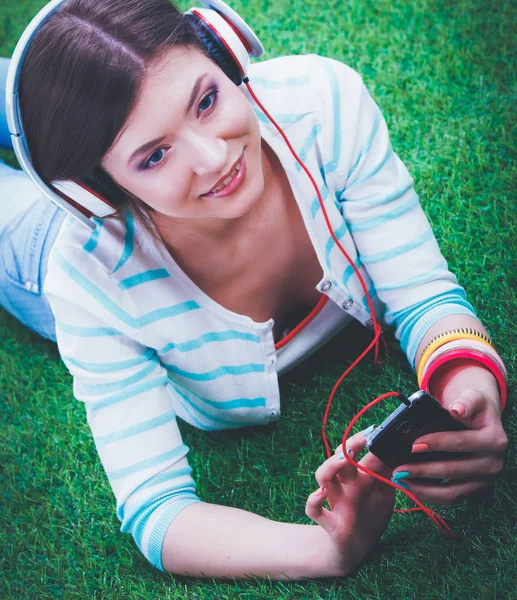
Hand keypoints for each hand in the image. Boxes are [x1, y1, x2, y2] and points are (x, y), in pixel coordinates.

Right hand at [305, 431, 394, 576]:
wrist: (356, 550)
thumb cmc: (370, 517)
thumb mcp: (385, 494)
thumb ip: (389, 475)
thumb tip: (399, 450)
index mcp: (359, 477)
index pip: (359, 452)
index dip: (366, 439)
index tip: (376, 429)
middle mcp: (345, 485)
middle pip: (340, 457)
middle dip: (350, 445)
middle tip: (365, 437)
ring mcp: (336, 502)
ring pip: (323, 476)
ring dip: (331, 465)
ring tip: (345, 459)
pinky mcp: (330, 523)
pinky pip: (313, 510)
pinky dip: (313, 501)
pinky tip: (320, 495)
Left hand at [392, 388, 507, 503]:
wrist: (483, 421)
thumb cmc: (474, 408)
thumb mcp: (474, 397)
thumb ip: (466, 402)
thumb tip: (456, 410)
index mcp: (494, 440)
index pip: (461, 442)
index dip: (437, 443)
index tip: (413, 445)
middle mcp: (493, 464)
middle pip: (453, 470)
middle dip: (422, 470)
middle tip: (398, 469)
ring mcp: (484, 480)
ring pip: (451, 491)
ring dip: (422, 487)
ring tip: (400, 480)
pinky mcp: (474, 489)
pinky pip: (450, 497)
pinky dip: (429, 494)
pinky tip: (410, 487)